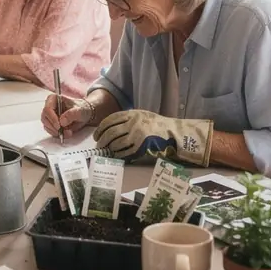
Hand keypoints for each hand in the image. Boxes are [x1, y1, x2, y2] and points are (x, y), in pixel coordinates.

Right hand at [40, 94, 92, 137]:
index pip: (47, 108)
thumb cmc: (82, 109)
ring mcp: (50, 116)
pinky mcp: (51, 124)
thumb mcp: (80, 110)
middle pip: (45, 118)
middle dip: (54, 127)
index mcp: (54, 99)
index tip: (59, 126)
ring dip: (56, 131)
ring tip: (68, 132)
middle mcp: (50, 107)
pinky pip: (50, 131)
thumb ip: (71, 114)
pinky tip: (65, 133)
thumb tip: (62, 121)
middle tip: (63, 131)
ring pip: (46, 125)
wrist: (85, 114)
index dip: (52, 118)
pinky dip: (57, 134)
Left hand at [94, 109, 212, 165]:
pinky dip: (119, 155)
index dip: (100, 129)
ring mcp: (138, 134)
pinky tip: (117, 156)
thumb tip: (109, 130)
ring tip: (107, 151)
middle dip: (102, 140)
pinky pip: (125, 151)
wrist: (174, 133)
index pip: (110, 120)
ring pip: (116, 143)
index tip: (96, 135)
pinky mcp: (142, 145)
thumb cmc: (157, 125)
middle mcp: (134, 122)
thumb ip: (127, 119)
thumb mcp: (142, 116)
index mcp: (132, 113)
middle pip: (111, 132)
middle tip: (99, 146)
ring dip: (110, 148)